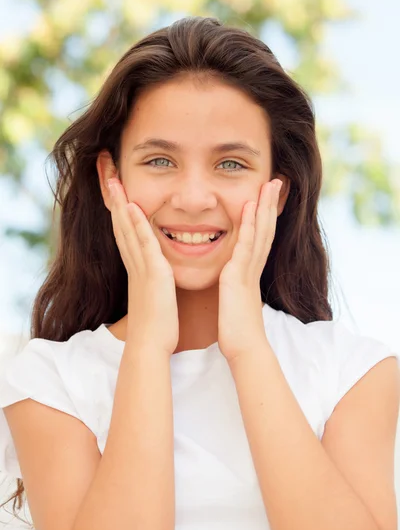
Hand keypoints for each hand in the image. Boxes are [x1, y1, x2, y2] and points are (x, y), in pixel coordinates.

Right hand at [108, 177, 178, 355]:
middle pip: (119, 222)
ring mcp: (141, 266)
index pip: (125, 229)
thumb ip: (154, 279)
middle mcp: (134, 262)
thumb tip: (157, 273)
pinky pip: (143, 243)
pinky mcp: (152, 274)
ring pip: (126, 228)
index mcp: (137, 265)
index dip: (119, 206)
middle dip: (112, 195)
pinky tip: (131, 205)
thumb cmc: (156, 324)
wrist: (151, 345)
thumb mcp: (155, 294)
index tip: (114, 184)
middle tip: (104, 170)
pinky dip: (136, 223)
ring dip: (118, 201)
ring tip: (110, 177)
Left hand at [218, 179, 281, 363]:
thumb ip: (236, 288)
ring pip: (260, 232)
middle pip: (265, 230)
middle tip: (276, 182)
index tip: (267, 198)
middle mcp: (253, 268)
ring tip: (269, 185)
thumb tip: (233, 283)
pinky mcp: (239, 276)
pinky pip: (245, 245)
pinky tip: (249, 208)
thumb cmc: (238, 329)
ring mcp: (248, 270)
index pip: (260, 239)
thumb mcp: (236, 301)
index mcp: (250, 272)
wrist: (243, 347)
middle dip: (270, 205)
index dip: (265, 217)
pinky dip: (249, 225)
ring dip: (264, 207)